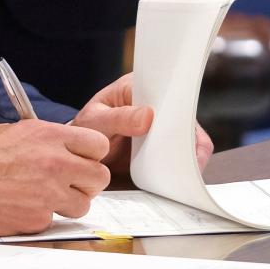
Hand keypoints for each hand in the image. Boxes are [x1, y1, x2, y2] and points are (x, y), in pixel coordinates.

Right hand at [0, 119, 110, 236]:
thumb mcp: (15, 132)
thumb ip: (47, 140)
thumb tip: (67, 147)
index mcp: (49, 136)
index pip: (98, 145)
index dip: (92, 154)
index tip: (83, 159)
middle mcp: (54, 163)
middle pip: (99, 177)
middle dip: (88, 182)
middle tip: (73, 183)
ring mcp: (46, 194)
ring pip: (83, 204)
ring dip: (71, 203)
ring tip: (49, 198)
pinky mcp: (35, 221)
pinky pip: (55, 221)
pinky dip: (45, 218)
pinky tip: (25, 209)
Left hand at [72, 72, 213, 176]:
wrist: (80, 151)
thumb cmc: (86, 129)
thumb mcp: (96, 121)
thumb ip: (118, 118)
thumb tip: (148, 116)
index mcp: (141, 86)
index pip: (170, 93)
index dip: (180, 111)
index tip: (181, 133)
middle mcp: (157, 104)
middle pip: (186, 117)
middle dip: (189, 140)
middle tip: (186, 163)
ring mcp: (163, 126)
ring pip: (189, 139)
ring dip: (189, 158)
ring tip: (183, 176)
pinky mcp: (164, 147)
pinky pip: (181, 156)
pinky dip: (182, 169)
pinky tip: (176, 181)